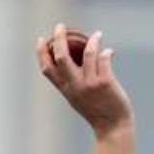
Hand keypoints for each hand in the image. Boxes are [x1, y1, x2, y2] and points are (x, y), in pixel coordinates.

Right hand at [36, 22, 132, 136]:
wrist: (112, 127)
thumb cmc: (96, 111)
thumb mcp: (78, 97)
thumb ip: (73, 81)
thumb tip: (78, 59)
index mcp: (65, 89)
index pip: (47, 69)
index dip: (42, 52)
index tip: (42, 39)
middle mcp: (74, 86)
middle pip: (62, 56)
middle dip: (59, 38)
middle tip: (61, 26)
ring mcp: (89, 84)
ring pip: (88, 53)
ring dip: (93, 40)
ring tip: (97, 35)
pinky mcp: (105, 82)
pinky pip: (104, 58)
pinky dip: (106, 52)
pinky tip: (109, 51)